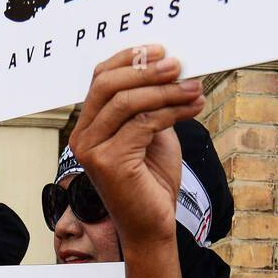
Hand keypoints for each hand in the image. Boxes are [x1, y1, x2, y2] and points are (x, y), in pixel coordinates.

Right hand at [67, 45, 204, 246]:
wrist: (153, 227)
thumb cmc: (153, 182)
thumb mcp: (152, 134)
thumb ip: (150, 105)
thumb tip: (168, 67)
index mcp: (89, 125)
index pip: (101, 79)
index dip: (129, 59)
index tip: (160, 50)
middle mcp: (83, 136)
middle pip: (109, 85)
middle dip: (147, 71)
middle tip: (179, 65)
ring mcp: (92, 150)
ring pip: (128, 102)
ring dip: (166, 91)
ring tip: (194, 87)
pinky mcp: (109, 162)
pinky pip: (143, 123)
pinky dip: (172, 111)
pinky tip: (193, 108)